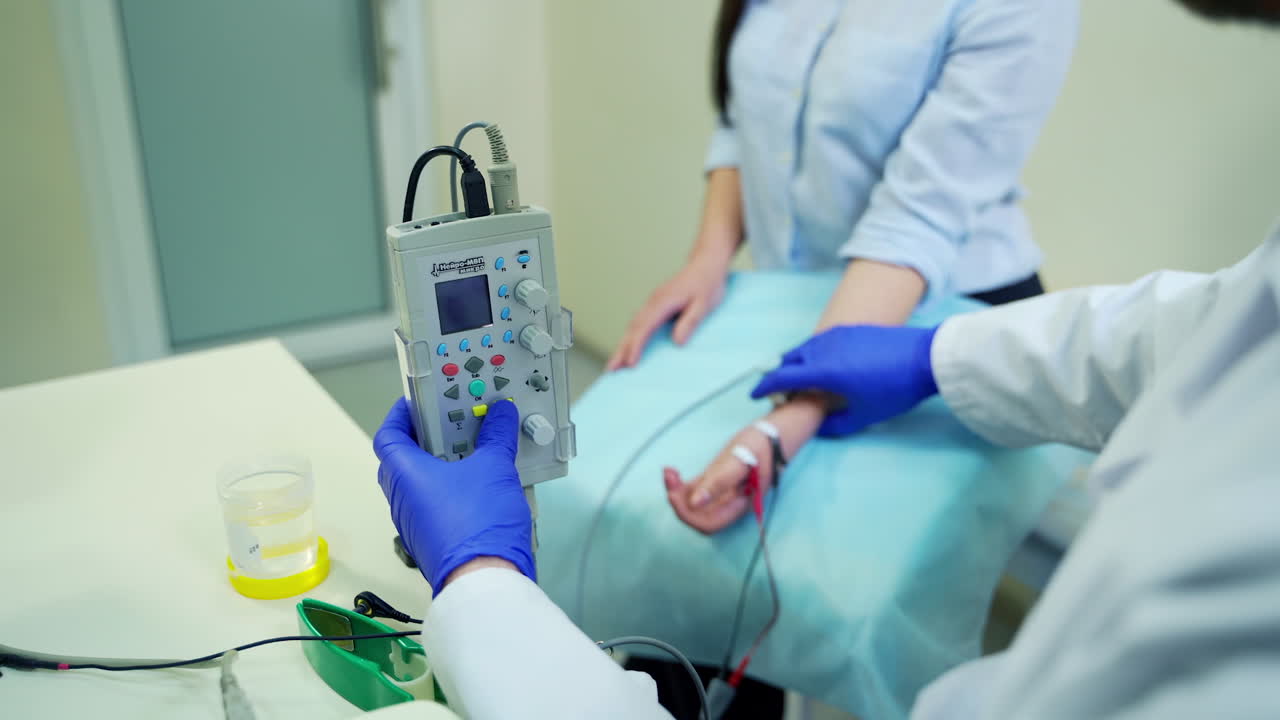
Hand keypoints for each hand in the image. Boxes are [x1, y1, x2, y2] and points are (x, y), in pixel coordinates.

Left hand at [373, 397, 532, 593]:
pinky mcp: (433, 541)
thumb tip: (500, 414)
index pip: (388, 435)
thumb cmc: (478, 521)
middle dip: (426, 438)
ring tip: (472, 449)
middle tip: (452, 423)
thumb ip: (496, 437)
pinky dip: (451, 489)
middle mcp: (402, 499)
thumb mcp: (494, 467)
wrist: (484, 581)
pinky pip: (435, 505)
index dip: (400, 415)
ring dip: (441, 465)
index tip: (419, 402)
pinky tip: (479, 484)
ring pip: (420, 484)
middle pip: (403, 459)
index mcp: (404, 475)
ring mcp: (415, 524)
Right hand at [606, 254, 729, 370]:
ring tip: (614, 364)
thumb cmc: (707, 284)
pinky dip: (630, 337)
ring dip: (623, 344)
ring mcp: (652, 303)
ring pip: (633, 325)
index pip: (645, 326)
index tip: (630, 363)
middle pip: (633, 328)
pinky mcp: (655, 305)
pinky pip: (638, 322)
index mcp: (664, 301)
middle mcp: (654, 302)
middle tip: (611, 370)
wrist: (706, 264)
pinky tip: (627, 348)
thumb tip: (677, 342)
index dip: (636, 345)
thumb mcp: (705, 304)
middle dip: (621, 349)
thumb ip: (691, 322)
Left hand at [665, 397, 823, 533]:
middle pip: (698, 516)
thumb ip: (719, 482)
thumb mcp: (740, 460)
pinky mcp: (715, 483)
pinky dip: (680, 484)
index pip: (709, 524)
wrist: (770, 433)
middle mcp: (728, 504)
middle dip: (680, 502)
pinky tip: (671, 471)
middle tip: (670, 478)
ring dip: (677, 491)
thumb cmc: (760, 445)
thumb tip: (695, 503)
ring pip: (692, 504)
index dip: (689, 515)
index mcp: (739, 505)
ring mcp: (721, 494)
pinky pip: (694, 491)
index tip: (674, 495)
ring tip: (669, 472)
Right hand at [751, 324, 939, 436]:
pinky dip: (812, 354)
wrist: (926, 357)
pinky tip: (824, 366)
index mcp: (823, 370)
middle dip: (779, 376)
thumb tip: (818, 424)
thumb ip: (835, 424)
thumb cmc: (894, 389)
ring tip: (801, 380)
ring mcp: (837, 335)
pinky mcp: (850, 329)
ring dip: (796, 363)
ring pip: (805, 348)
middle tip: (781, 393)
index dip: (765, 387)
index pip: (782, 377)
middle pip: (789, 359)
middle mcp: (823, 348)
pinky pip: (820, 342)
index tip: (755, 396)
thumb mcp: (864, 416)